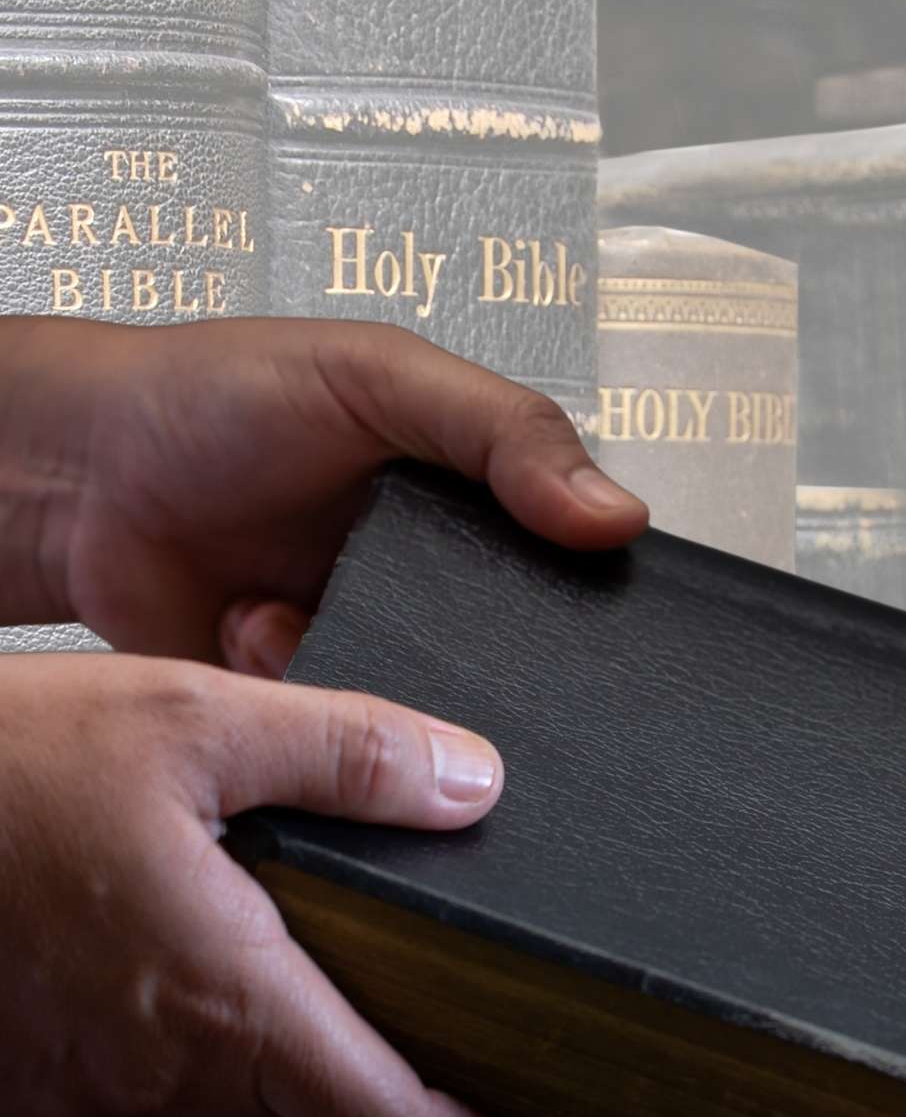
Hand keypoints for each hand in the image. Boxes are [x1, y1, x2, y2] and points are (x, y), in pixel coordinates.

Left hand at [0, 315, 645, 664]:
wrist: (77, 478)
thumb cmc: (218, 398)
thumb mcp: (383, 377)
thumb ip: (504, 431)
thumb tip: (616, 513)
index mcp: (475, 493)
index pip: (575, 549)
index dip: (595, 573)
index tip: (593, 585)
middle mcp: (438, 574)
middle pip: (521, 642)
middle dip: (494, 647)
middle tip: (442, 608)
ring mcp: (378, 639)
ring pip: (444, 704)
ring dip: (397, 677)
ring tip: (322, 605)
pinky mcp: (315, 701)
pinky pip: (354, 739)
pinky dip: (312, 697)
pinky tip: (260, 631)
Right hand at [0, 650, 539, 1116]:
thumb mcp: (187, 724)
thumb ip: (349, 752)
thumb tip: (472, 780)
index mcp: (230, 1010)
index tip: (549, 1112)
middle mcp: (167, 1081)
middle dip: (424, 1096)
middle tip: (484, 1032)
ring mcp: (97, 1098)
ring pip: (253, 1103)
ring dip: (322, 1052)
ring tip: (374, 963)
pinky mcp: (42, 1087)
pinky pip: (165, 1083)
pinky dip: (224, 1034)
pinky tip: (231, 942)